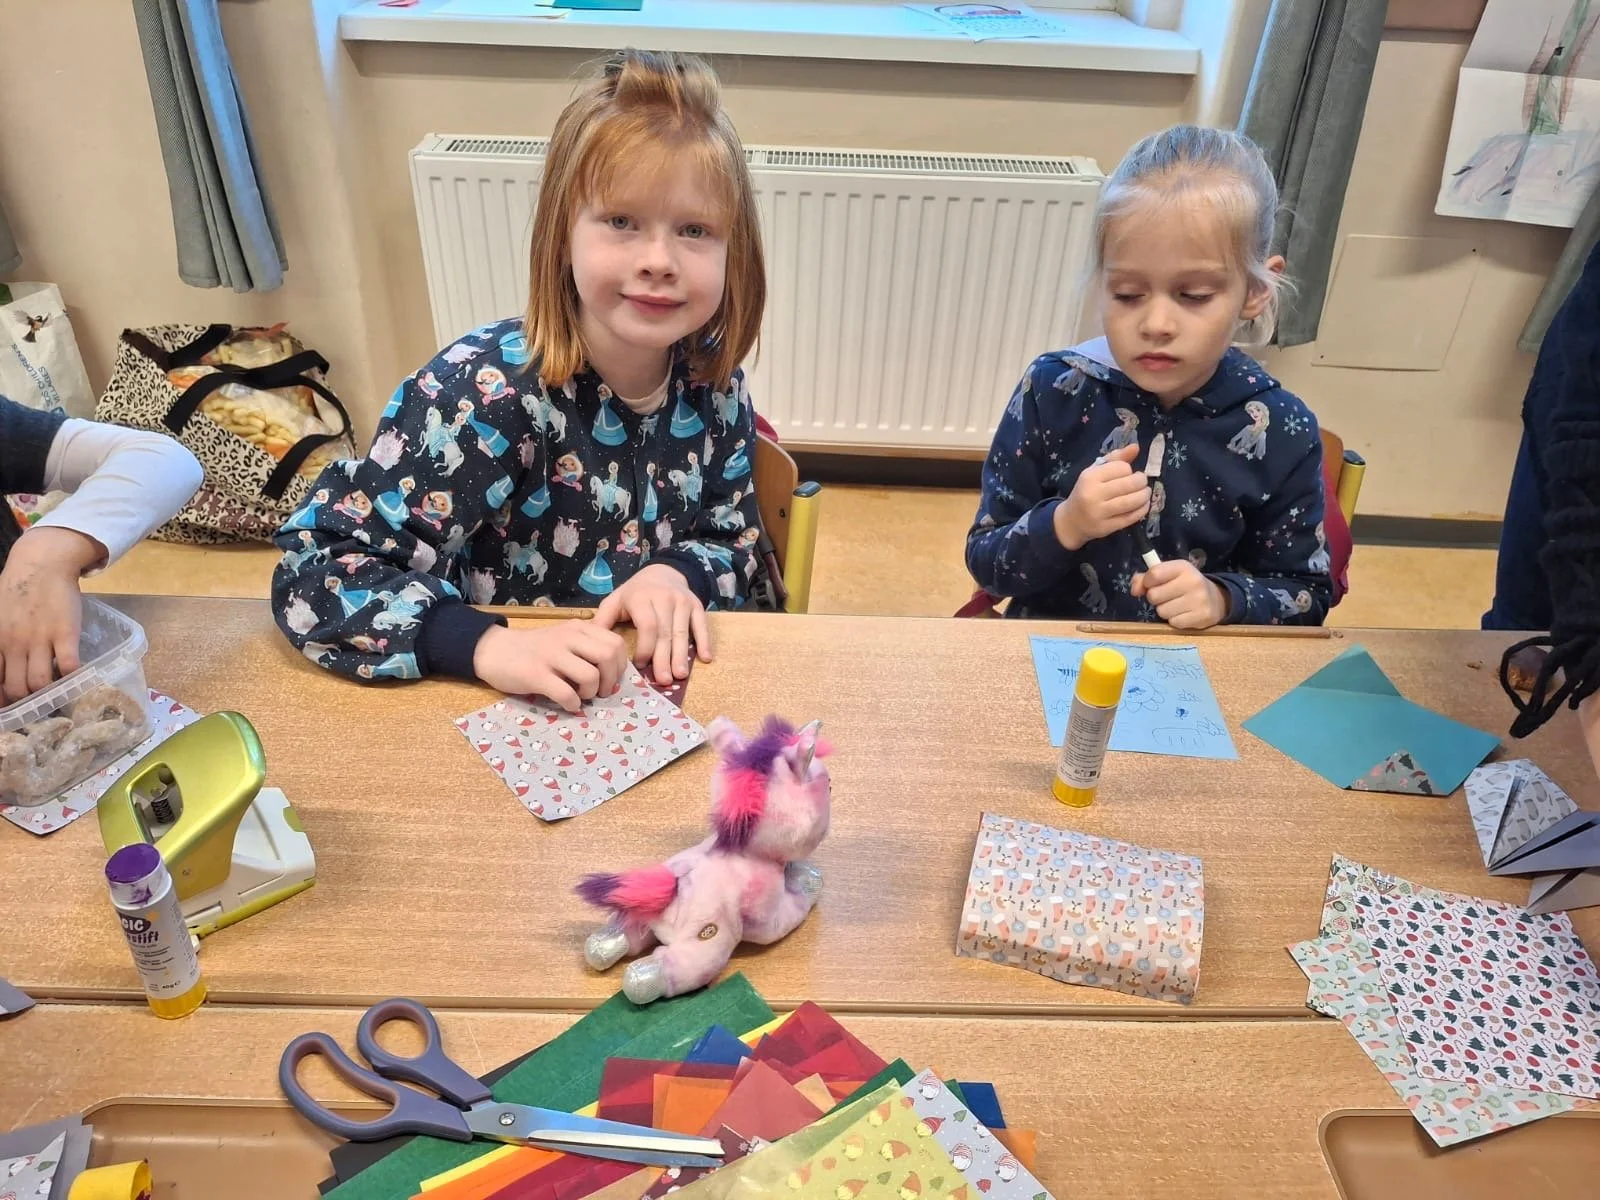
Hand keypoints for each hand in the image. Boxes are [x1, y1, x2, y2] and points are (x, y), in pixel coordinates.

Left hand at [0, 527, 100, 701]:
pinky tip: (76, 678)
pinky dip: (73, 678)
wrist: (42, 564)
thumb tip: (1, 663)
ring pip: (40, 683)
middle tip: (35, 703)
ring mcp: (40, 639)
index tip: (10, 708)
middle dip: (25, 702)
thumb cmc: (15, 588)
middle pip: (17, 688)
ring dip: (48, 694)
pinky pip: (70, 666)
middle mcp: (14, 644)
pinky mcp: (66, 633)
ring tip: (55, 693)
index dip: (2, 701)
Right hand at [471, 620, 626, 711]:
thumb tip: (614, 672)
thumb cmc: (533, 649)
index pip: (616, 643)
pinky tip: (568, 704)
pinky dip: (572, 704)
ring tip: (582, 696)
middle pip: (608, 656)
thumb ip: (587, 647)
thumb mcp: (564, 639)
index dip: (620, 665)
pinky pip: (566, 693)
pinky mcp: (536, 674)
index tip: (611, 678)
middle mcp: (567, 638)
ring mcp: (551, 655)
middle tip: (601, 691)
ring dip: (591, 693)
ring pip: (590, 676)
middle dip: (611, 680)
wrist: (494, 650)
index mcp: (578, 629)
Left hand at [593, 564, 711, 685]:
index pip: (647, 627)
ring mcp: (682, 601)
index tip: (641, 666)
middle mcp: (664, 598)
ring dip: (682, 656)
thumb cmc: (635, 592)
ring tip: (680, 675)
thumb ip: (603, 620)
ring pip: (682, 633)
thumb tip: (589, 643)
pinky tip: (705, 659)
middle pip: (665, 633)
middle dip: (664, 658)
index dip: (645, 648)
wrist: (662, 572)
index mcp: (641, 598)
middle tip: (663, 680)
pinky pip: (701, 625)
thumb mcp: (615, 600)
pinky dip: (704, 642)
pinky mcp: (697, 605)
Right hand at [1053, 443, 1148, 550]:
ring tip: (1145, 493)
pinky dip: (1142, 510)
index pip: (1121, 468)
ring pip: (1132, 501)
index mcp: (1090, 477)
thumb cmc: (1086, 492)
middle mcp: (1093, 494)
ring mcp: (1100, 512)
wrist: (1071, 521)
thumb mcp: (1095, 472)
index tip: (1127, 474)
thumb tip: (1136, 447)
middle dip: (1141, 482)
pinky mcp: (1106, 527)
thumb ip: (1116, 458)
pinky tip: (1143, 505)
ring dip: (1144, 496)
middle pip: (1129, 484)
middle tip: (1142, 483)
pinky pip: (1131, 517)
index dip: (1129, 470)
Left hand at [1131, 560, 1229, 629]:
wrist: (1216, 599)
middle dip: (1156, 598)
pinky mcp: (1201, 617)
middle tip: (1167, 596)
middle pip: (1154, 595)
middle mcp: (1192, 581)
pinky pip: (1173, 622)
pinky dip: (1175, 620)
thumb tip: (1134, 590)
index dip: (1146, 582)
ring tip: (1176, 605)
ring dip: (1165, 610)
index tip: (1151, 584)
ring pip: (1162, 611)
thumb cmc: (1185, 585)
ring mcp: (1199, 600)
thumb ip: (1146, 578)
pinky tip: (1184, 614)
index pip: (1153, 574)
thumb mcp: (1168, 574)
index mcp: (1182, 567)